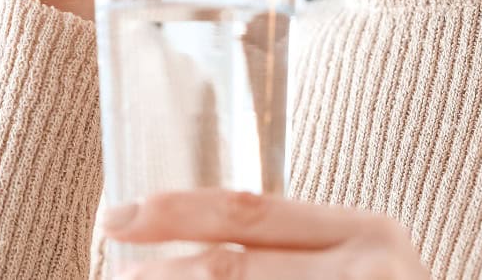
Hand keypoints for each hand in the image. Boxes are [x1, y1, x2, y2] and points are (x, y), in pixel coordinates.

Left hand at [101, 189, 428, 278]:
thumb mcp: (356, 266)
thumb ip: (292, 251)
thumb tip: (178, 254)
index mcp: (367, 234)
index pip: (251, 208)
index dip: (177, 210)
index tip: (117, 215)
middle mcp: (368, 271)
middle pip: (233, 266)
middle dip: (161, 272)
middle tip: (113, 273)